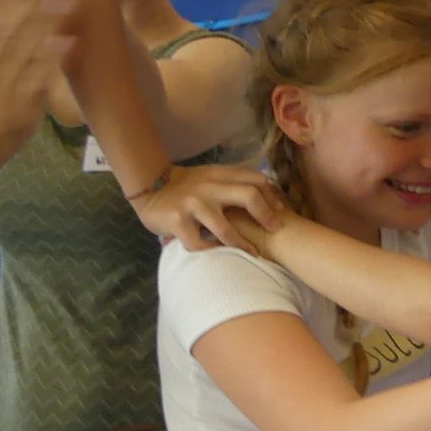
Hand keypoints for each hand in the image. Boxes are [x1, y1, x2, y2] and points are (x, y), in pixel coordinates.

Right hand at [132, 162, 285, 251]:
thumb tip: (264, 193)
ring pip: (225, 228)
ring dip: (242, 244)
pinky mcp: (177, 221)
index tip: (282, 210)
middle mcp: (209, 187)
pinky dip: (212, 252)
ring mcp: (193, 204)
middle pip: (249, 196)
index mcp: (219, 174)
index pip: (255, 179)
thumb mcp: (209, 177)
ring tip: (253, 254)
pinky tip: (218, 255)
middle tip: (275, 230)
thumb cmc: (184, 187)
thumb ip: (230, 182)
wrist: (148, 187)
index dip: (272, 195)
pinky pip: (200, 243)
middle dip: (267, 216)